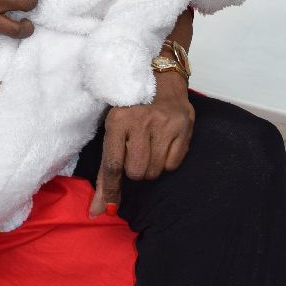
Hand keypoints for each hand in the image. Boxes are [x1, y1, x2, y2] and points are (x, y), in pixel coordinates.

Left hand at [89, 73, 194, 215]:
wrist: (160, 76)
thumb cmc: (130, 104)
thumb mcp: (112, 125)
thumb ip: (106, 166)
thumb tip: (101, 208)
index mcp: (118, 119)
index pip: (112, 165)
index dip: (108, 191)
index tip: (103, 210)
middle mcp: (142, 121)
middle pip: (136, 172)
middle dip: (133, 170)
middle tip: (134, 152)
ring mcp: (165, 124)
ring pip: (155, 171)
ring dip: (149, 166)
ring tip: (148, 146)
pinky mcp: (184, 127)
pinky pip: (173, 164)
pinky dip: (166, 160)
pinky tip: (162, 143)